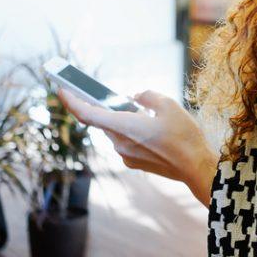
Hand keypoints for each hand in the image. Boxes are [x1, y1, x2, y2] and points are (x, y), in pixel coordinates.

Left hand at [59, 89, 218, 206]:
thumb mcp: (168, 104)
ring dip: (125, 120)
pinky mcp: (133, 162)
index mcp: (124, 126)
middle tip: (121, 96)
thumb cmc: (183, 136)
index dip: (71, 101)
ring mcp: (125, 155)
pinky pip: (125, 141)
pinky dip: (132, 131)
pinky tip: (153, 130)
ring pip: (116, 130)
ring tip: (148, 115)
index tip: (61, 89)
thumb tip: (135, 97)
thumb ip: (146, 96)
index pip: (87, 114)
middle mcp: (119, 142)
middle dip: (110, 107)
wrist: (195, 167)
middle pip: (105, 120)